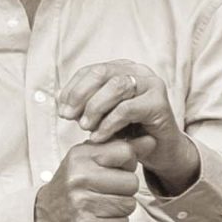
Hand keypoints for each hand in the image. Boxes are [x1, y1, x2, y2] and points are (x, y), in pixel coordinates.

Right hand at [34, 138, 140, 221]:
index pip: (126, 152)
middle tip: (107, 192)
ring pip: (129, 204)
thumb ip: (121, 149)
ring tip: (103, 205)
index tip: (114, 170)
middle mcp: (79, 177)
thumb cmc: (73, 184)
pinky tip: (99, 218)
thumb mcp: (90, 159)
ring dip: (121, 208)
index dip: (127, 164)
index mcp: (81, 156)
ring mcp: (82, 202)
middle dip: (125, 190)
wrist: (45, 216)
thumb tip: (151, 139)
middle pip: (131, 182)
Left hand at [58, 60, 197, 191]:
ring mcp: (152, 85)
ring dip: (95, 107)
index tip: (62, 109)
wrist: (160, 151)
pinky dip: (108, 123)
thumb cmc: (129, 132)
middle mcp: (139, 71)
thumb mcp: (102, 116)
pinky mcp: (159, 104)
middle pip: (102, 73)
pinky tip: (98, 136)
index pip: (92, 70)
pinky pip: (127, 109)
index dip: (73, 88)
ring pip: (116, 87)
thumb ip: (85, 105)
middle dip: (80, 95)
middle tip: (69, 117)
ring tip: (85, 127)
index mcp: (123, 69)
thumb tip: (61, 99)